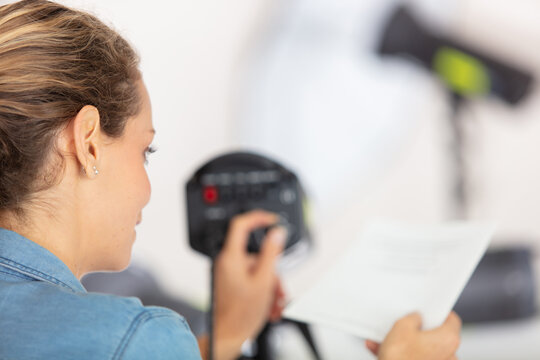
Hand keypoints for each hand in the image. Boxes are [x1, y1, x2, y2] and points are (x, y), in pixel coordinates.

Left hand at [212, 210, 286, 359]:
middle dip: (272, 272)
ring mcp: (228, 274)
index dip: (258, 217)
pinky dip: (263, 291)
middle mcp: (227, 263)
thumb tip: (276, 233)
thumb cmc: (241, 314)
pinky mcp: (232, 284)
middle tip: (278, 288)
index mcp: (231, 257)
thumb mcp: (264, 280)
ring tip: (274, 304)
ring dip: (270, 286)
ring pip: (257, 270)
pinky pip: (252, 280)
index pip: (241, 224)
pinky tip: (268, 306)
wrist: (228, 337)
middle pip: (257, 255)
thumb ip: (271, 254)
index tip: (272, 219)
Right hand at [365, 312, 461, 359]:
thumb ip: (412, 317)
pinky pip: (415, 359)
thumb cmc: (401, 358)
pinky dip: (403, 355)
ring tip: (388, 339)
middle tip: (406, 324)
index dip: (439, 312)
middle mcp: (450, 355)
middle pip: (436, 335)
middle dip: (418, 329)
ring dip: (406, 343)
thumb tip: (415, 318)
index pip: (452, 319)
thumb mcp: (402, 326)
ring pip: (423, 349)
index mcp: (449, 339)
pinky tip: (382, 350)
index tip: (429, 310)